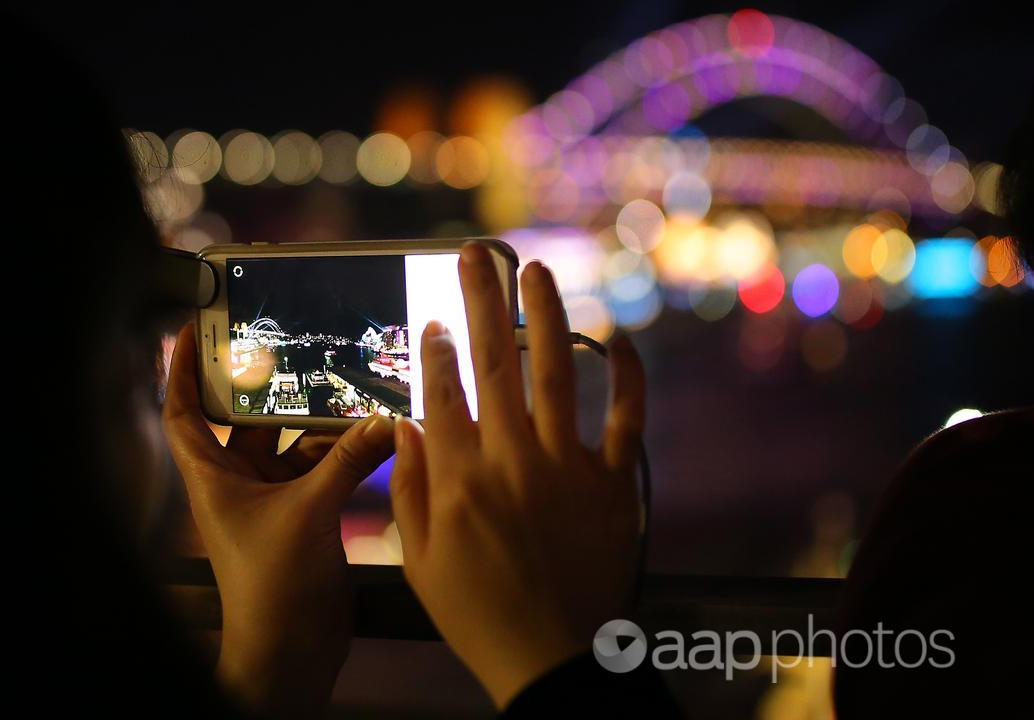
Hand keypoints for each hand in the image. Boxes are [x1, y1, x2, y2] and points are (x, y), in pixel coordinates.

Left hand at [163, 323, 394, 717]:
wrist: (292, 649)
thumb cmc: (273, 582)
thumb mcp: (309, 510)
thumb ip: (348, 459)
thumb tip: (387, 418)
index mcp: (213, 478)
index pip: (182, 413)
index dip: (180, 370)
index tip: (192, 328)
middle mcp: (238, 483)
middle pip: (250, 421)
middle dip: (276, 390)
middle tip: (302, 348)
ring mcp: (273, 499)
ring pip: (297, 445)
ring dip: (325, 425)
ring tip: (356, 390)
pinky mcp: (306, 516)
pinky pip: (325, 471)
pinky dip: (347, 454)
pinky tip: (376, 435)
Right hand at [389, 242, 646, 708]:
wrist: (551, 656)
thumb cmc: (476, 612)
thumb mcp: (417, 558)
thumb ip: (411, 487)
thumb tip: (406, 424)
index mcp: (459, 476)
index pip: (443, 390)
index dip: (435, 348)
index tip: (432, 318)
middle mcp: (511, 457)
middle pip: (495, 361)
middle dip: (482, 299)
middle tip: (478, 254)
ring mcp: (566, 464)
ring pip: (556, 371)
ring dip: (546, 313)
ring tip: (536, 270)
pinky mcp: (612, 480)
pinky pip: (625, 417)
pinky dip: (628, 375)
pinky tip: (621, 338)